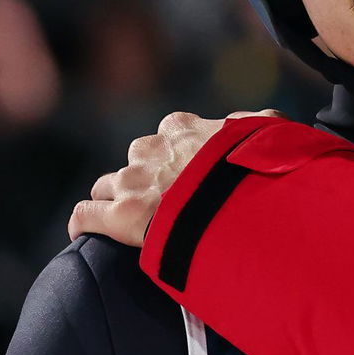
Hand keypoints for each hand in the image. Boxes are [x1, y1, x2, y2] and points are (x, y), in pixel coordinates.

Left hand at [68, 110, 281, 246]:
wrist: (239, 204)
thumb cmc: (257, 168)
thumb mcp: (269, 133)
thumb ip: (257, 124)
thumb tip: (257, 122)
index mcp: (181, 129)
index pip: (169, 134)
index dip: (178, 155)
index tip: (192, 173)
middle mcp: (151, 150)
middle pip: (137, 161)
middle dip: (146, 177)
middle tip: (170, 202)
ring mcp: (133, 182)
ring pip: (107, 185)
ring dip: (117, 198)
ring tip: (135, 221)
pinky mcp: (119, 215)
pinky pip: (85, 215)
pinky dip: (84, 222)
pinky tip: (85, 232)